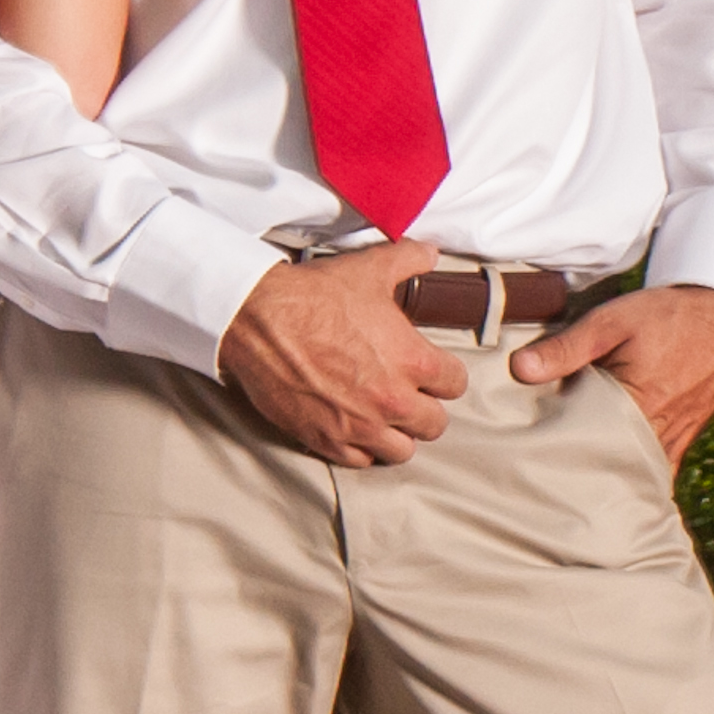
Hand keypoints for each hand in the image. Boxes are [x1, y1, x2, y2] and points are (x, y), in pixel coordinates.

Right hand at [217, 243, 465, 466]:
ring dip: (398, 434)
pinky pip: (361, 461)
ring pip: (402, 451)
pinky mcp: (326, 440)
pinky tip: (356, 429)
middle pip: (434, 424)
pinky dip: (362, 448)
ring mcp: (359, 426)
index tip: (432, 370)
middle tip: (409, 393)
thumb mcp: (369, 269)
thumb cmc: (314, 296)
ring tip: (386, 417)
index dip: (445, 375)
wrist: (258, 320)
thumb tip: (430, 253)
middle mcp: (392, 401)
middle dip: (425, 407)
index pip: (455, 385)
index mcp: (413, 362)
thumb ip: (409, 260)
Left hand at [514, 283, 713, 469]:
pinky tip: (614, 477)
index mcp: (637, 406)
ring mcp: (675, 440)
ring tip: (573, 475)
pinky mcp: (683, 439)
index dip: (557, 449)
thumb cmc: (668, 316)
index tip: (531, 453)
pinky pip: (657, 470)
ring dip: (606, 471)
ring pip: (633, 471)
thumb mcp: (611, 321)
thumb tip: (520, 370)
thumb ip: (567, 347)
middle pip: (609, 464)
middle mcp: (659, 432)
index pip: (585, 444)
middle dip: (579, 467)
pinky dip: (635, 473)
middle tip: (544, 469)